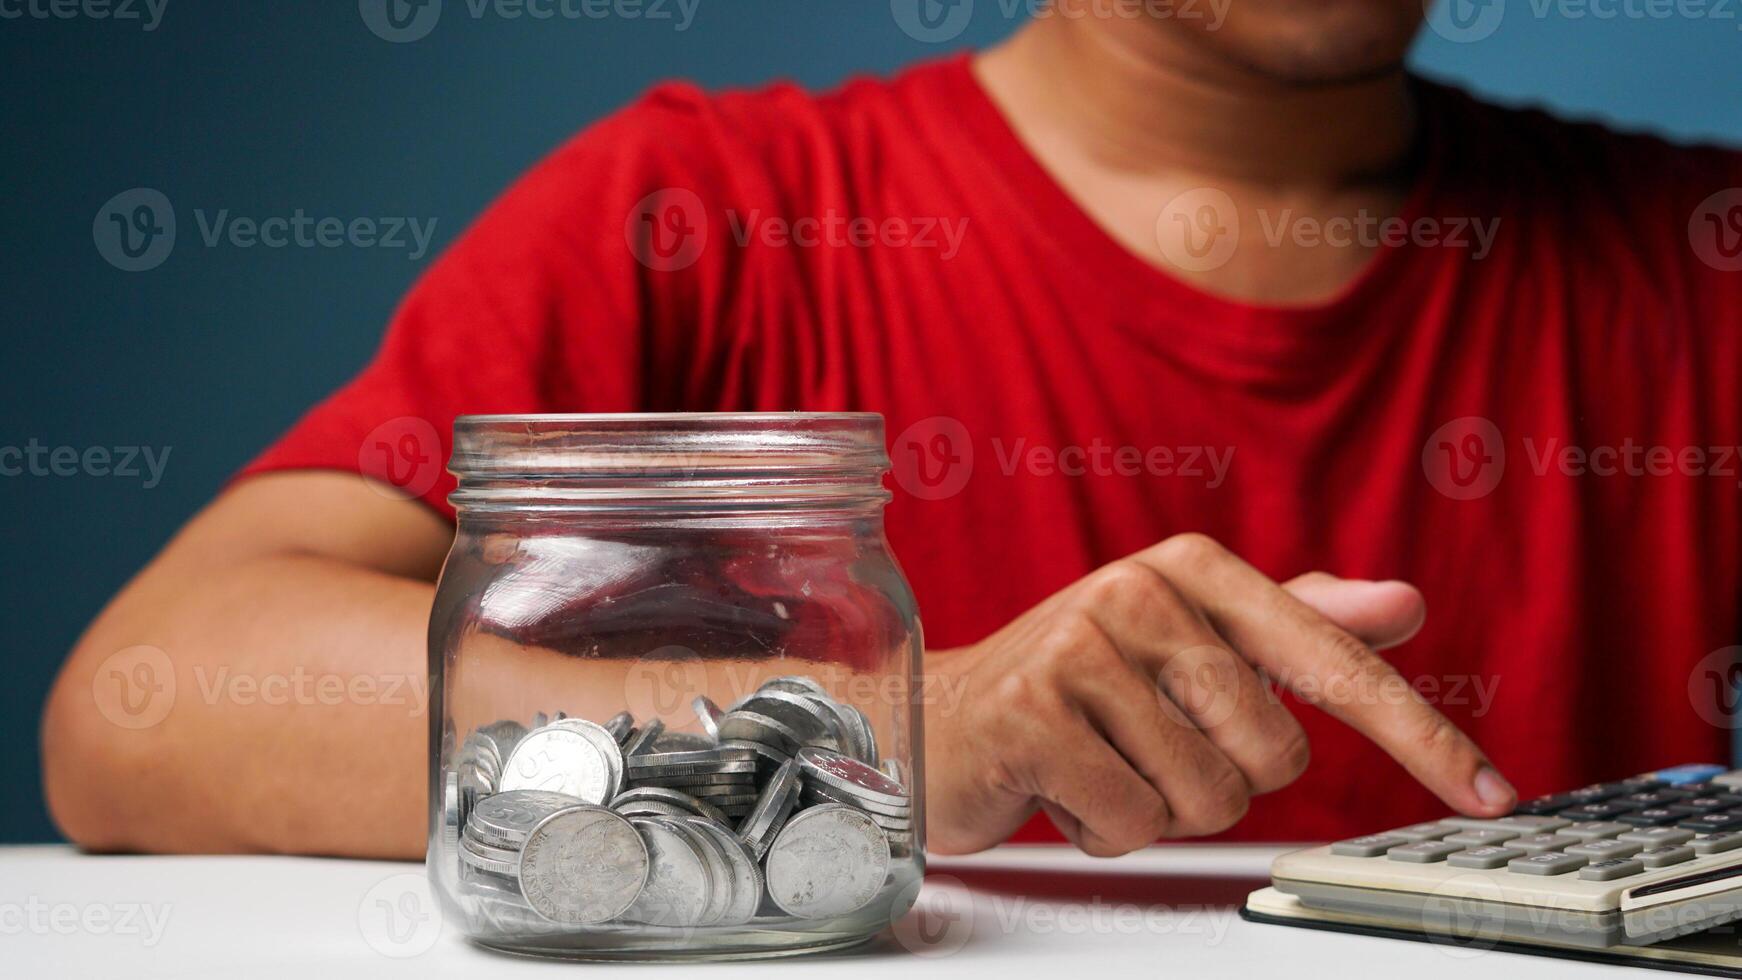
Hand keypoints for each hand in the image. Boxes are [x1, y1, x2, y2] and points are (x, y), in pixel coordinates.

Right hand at [922, 533, 1514, 855]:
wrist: (935, 717)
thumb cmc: (1074, 685)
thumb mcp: (1186, 643)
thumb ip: (1298, 623)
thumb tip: (1406, 601)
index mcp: (1192, 567)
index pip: (1335, 662)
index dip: (1421, 736)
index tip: (1493, 795)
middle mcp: (1140, 590)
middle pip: (1273, 755)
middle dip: (1217, 779)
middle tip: (1143, 745)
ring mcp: (1081, 646)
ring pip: (1206, 798)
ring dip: (1156, 807)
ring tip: (1097, 762)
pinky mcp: (1035, 712)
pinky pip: (1135, 822)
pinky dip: (1103, 830)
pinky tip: (1058, 787)